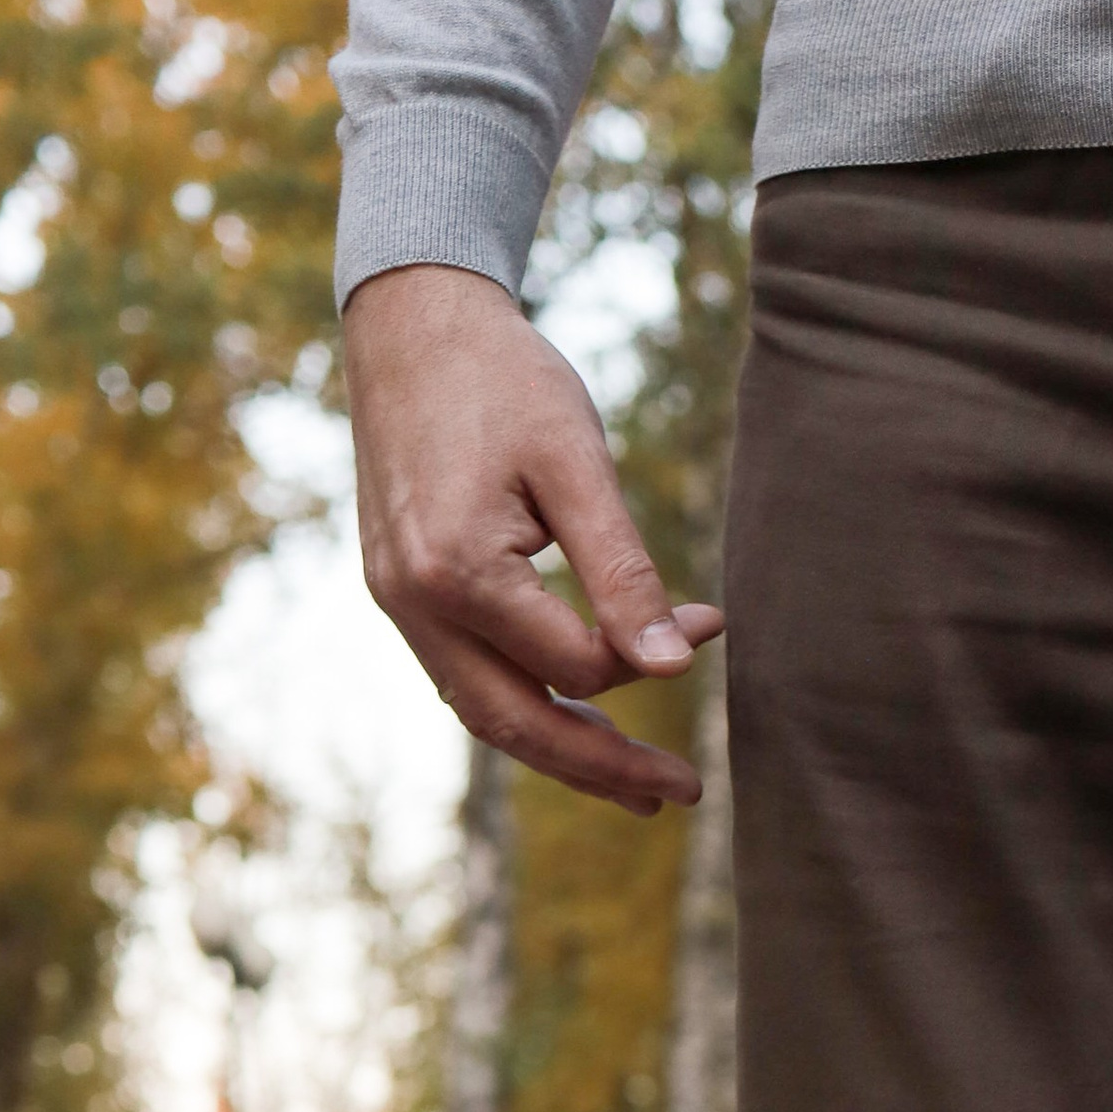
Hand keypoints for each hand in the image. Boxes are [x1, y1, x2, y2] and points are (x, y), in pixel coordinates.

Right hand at [342, 263, 724, 814]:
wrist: (411, 319)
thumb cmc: (503, 379)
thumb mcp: (577, 463)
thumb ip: (623, 570)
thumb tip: (674, 667)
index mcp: (457, 571)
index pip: (574, 665)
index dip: (652, 655)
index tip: (713, 621)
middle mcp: (414, 603)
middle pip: (518, 725)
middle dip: (602, 768)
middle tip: (681, 793)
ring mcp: (399, 604)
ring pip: (486, 714)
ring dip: (563, 752)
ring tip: (637, 782)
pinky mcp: (401, 594)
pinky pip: (466, 679)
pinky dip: (525, 707)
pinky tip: (576, 720)